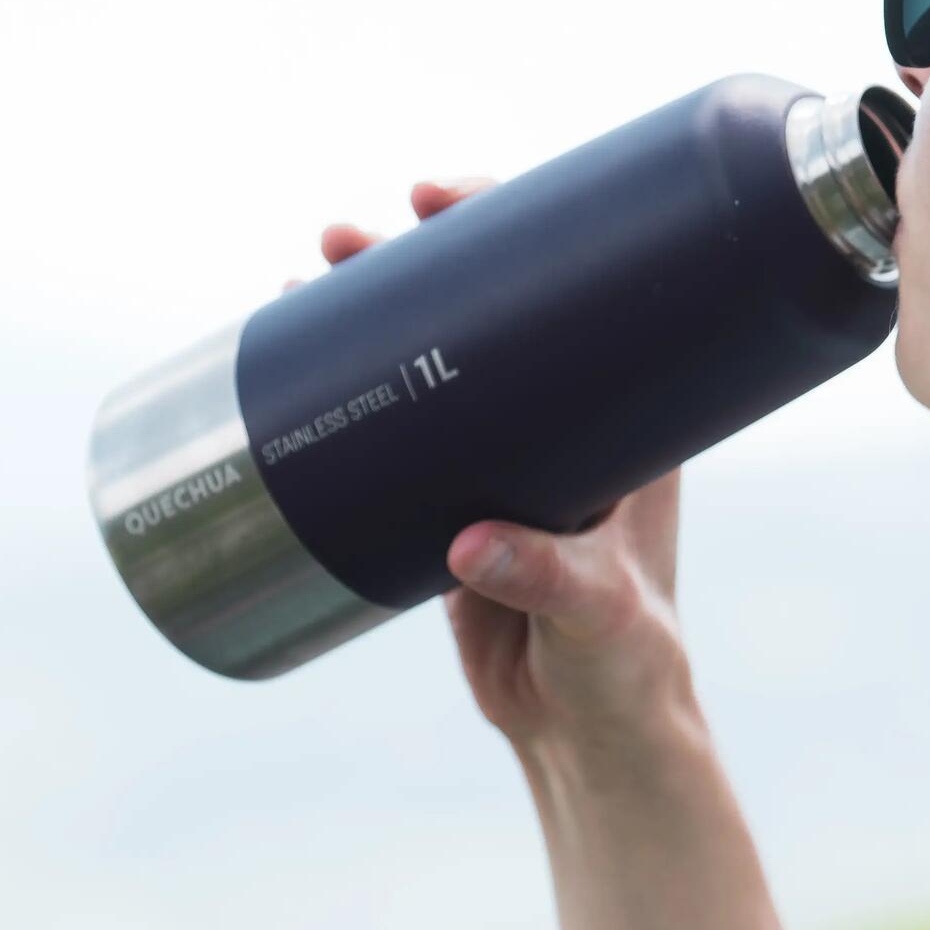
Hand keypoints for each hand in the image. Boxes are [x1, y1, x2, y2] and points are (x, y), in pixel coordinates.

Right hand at [286, 177, 695, 771]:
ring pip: (438, 361)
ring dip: (375, 315)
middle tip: (349, 237)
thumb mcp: (598, 611)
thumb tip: (469, 544)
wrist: (588, 729)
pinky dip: (355, 390)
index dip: (511, 226)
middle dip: (418, 259)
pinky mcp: (454, 501)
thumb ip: (545, 575)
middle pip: (492, 309)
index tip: (442, 200)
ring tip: (304, 281)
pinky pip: (403, 427)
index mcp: (629, 415)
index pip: (575, 289)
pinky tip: (301, 360)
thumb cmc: (626, 661)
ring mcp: (506, 456)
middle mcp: (569, 419)